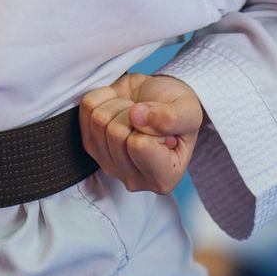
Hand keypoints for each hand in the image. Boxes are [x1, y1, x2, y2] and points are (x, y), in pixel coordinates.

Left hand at [79, 73, 203, 194]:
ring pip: (99, 120)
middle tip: (146, 115)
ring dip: (118, 104)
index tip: (161, 125)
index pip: (139, 145)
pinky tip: (120, 105)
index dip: (150, 124)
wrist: (161, 100)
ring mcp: (108, 164)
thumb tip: (137, 116)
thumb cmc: (178, 111)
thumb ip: (170, 118)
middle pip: (115, 133)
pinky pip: (86, 109)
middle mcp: (133, 179)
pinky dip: (104, 96)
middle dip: (132, 111)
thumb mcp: (189, 112)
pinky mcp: (91, 146)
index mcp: (163, 178)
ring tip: (135, 111)